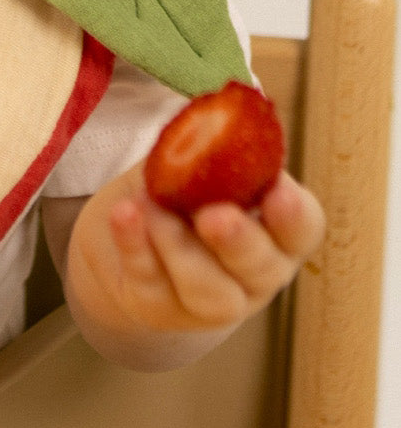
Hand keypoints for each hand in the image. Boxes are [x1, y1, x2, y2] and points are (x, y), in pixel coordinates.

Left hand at [64, 161, 324, 364]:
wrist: (130, 233)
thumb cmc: (180, 191)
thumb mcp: (197, 162)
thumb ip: (208, 146)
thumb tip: (209, 118)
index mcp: (275, 232)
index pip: (303, 228)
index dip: (295, 215)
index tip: (277, 191)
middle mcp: (254, 275)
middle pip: (262, 268)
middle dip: (239, 241)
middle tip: (214, 215)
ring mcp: (210, 302)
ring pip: (208, 290)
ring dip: (177, 244)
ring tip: (149, 204)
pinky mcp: (160, 309)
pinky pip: (151, 284)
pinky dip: (135, 246)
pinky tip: (124, 214)